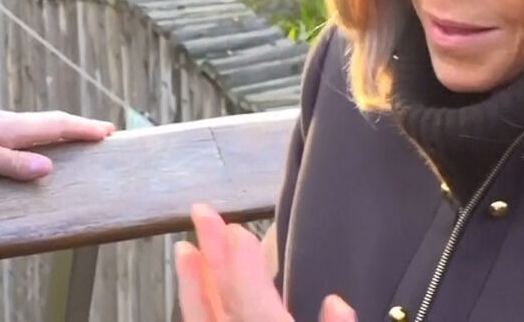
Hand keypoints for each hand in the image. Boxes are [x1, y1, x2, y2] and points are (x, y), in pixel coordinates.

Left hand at [0, 93, 114, 180]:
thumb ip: (12, 164)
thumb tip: (49, 169)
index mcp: (14, 128)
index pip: (58, 126)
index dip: (84, 129)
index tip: (109, 131)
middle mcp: (11, 122)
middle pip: (53, 122)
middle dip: (80, 127)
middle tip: (104, 132)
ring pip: (39, 125)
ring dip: (63, 129)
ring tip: (78, 137)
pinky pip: (25, 130)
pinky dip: (42, 133)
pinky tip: (37, 142)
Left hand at [175, 203, 354, 321]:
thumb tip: (338, 303)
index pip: (254, 304)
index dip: (243, 268)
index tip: (236, 230)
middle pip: (225, 302)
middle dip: (213, 255)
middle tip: (202, 213)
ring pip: (205, 318)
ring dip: (195, 282)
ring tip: (185, 249)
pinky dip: (199, 305)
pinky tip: (197, 292)